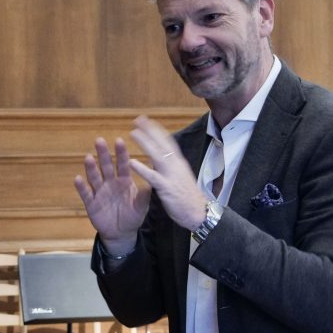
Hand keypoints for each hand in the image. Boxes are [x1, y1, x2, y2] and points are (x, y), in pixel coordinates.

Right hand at [74, 136, 150, 255]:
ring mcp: (100, 192)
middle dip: (103, 154)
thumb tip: (150, 185)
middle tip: (99, 140)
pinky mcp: (91, 203)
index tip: (119, 141)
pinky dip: (81, 187)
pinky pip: (86, 194)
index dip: (121, 153)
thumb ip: (143, 197)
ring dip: (91, 168)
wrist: (121, 233)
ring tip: (88, 157)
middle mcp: (110, 183)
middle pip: (106, 166)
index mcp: (124, 181)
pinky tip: (78, 179)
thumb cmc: (132, 217)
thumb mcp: (140, 208)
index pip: (122, 164)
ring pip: (94, 177)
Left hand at [128, 116, 207, 230]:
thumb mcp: (180, 177)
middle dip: (150, 130)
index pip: (167, 142)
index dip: (156, 130)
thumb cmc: (188, 197)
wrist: (199, 212)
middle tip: (138, 119)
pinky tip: (132, 163)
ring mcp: (171, 175)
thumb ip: (169, 167)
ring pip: (157, 155)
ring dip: (145, 143)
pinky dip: (143, 169)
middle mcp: (176, 165)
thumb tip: (157, 158)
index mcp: (178, 163)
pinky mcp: (167, 187)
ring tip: (133, 133)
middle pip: (162, 143)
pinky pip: (153, 177)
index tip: (147, 120)